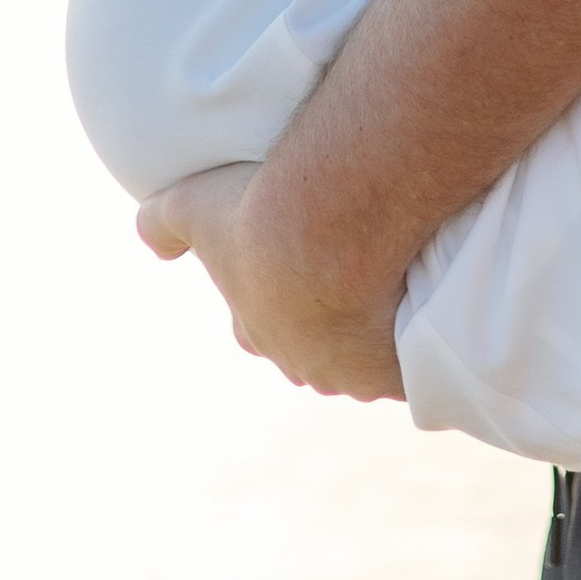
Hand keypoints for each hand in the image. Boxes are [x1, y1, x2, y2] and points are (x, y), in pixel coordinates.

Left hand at [138, 159, 408, 402]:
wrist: (331, 229)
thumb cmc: (257, 216)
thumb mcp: (192, 206)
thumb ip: (161, 223)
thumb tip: (148, 237)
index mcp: (258, 331)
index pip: (258, 326)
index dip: (273, 296)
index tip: (293, 263)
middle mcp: (305, 363)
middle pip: (315, 349)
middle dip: (328, 321)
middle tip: (351, 271)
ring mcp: (358, 372)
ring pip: (370, 359)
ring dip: (381, 331)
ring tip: (400, 283)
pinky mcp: (404, 369)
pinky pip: (416, 363)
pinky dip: (422, 340)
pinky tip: (432, 306)